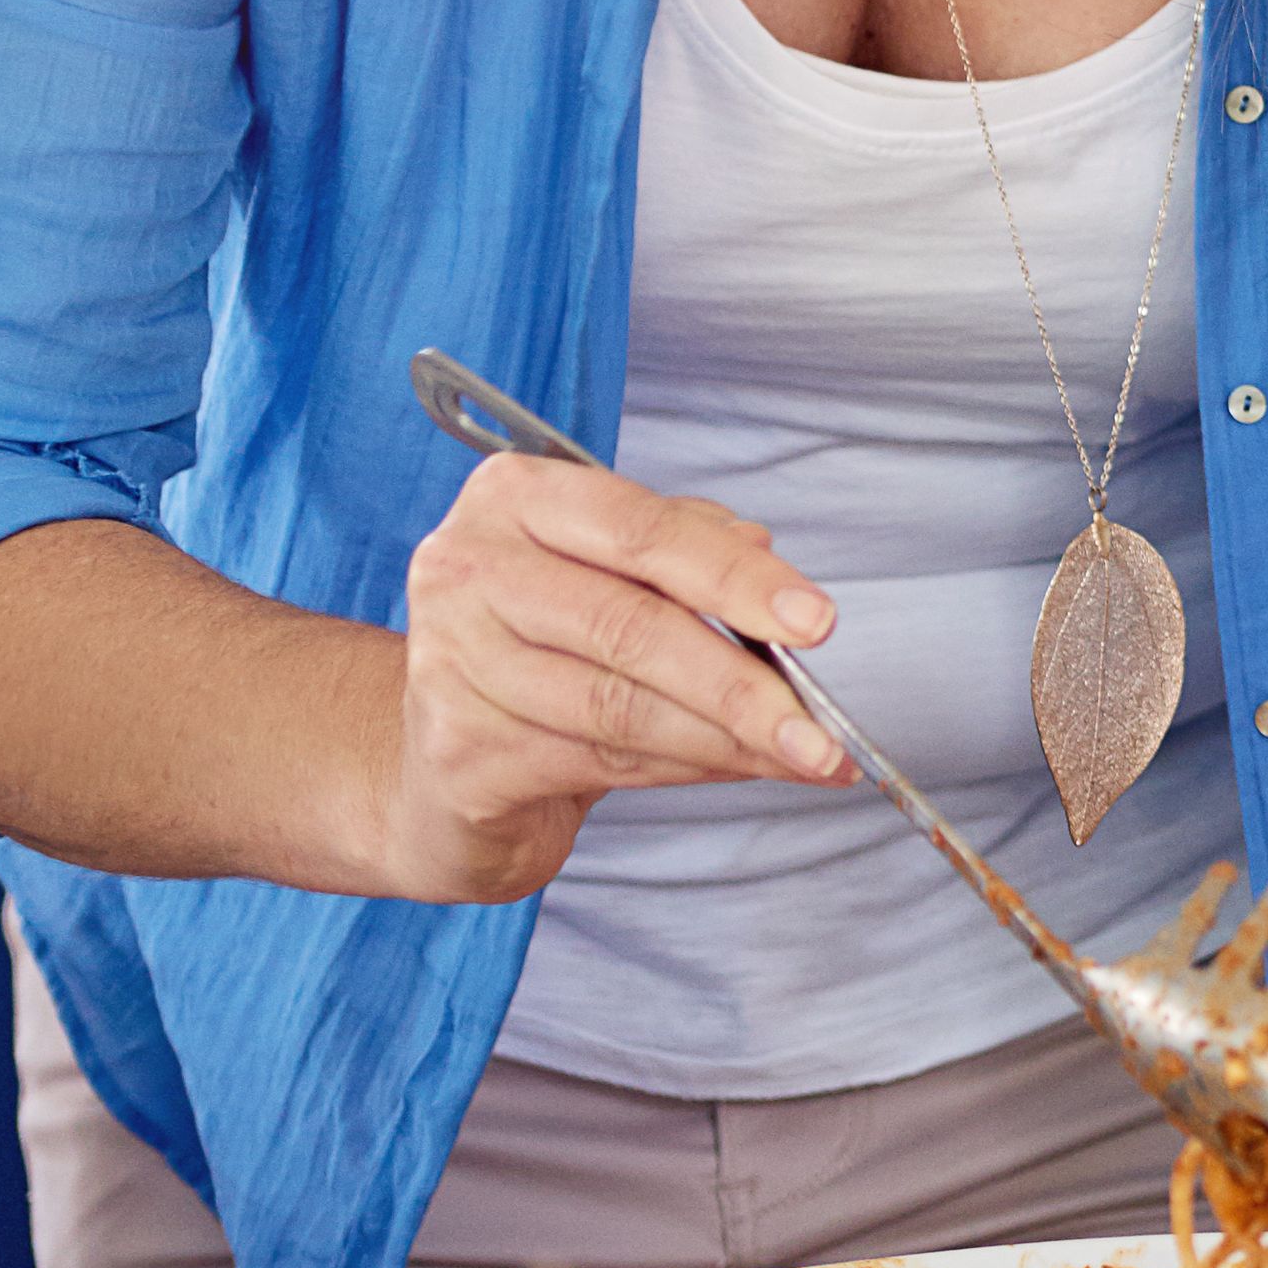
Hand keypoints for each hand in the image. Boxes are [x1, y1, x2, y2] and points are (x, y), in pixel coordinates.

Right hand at [369, 450, 845, 900]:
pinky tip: (738, 769)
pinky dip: (689, 768)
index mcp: (515, 497)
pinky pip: (602, 760)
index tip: (818, 623)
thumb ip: (690, 553)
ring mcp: (453, 661)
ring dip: (729, 740)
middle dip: (744, 685)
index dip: (738, 581)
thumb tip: (768, 558)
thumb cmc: (547, 644)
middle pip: (634, 627)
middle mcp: (468, 568)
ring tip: (803, 756)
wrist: (445, 757)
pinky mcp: (459, 748)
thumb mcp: (618, 573)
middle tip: (822, 728)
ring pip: (622, 706)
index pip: (642, 531)